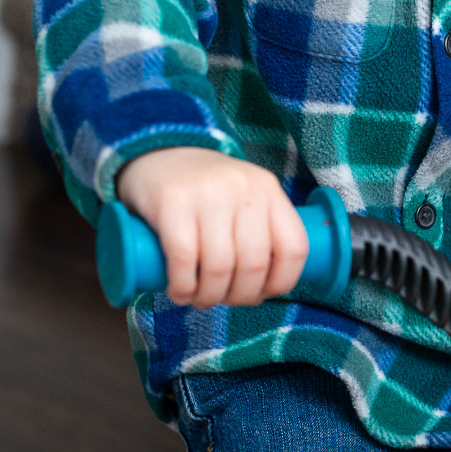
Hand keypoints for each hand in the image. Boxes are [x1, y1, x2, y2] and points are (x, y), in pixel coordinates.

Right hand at [116, 148, 309, 307]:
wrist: (156, 150)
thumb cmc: (204, 189)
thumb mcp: (243, 197)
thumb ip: (260, 229)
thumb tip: (265, 288)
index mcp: (269, 189)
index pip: (294, 247)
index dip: (281, 283)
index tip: (262, 295)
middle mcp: (244, 188)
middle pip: (254, 264)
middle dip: (239, 297)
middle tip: (223, 300)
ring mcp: (208, 193)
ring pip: (220, 267)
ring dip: (209, 297)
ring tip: (199, 299)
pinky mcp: (171, 201)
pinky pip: (184, 258)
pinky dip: (183, 286)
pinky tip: (179, 292)